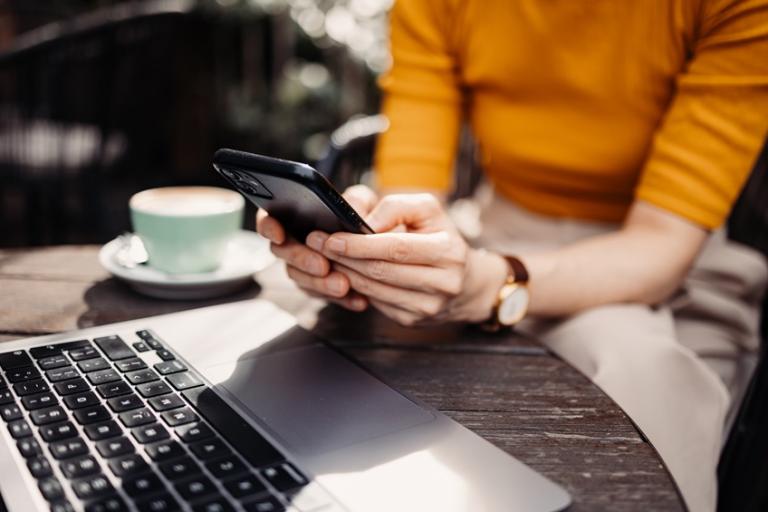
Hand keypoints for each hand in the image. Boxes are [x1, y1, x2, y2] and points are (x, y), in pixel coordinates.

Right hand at [256, 184, 377, 310]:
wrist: (376, 244)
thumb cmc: (363, 215)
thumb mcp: (363, 202)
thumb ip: (356, 201)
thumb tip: (350, 210)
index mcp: (294, 217)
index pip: (269, 219)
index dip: (269, 227)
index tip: (279, 234)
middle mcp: (293, 244)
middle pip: (283, 253)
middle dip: (301, 259)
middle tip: (322, 266)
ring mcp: (303, 268)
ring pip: (301, 278)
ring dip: (320, 284)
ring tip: (343, 285)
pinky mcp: (319, 288)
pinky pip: (324, 296)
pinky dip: (342, 300)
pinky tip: (359, 300)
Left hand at [306, 193, 508, 325]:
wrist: (466, 282)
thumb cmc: (441, 238)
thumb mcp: (427, 211)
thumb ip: (396, 207)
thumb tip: (365, 222)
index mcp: (448, 252)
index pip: (395, 248)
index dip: (360, 244)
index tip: (331, 237)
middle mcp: (442, 283)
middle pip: (381, 270)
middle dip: (344, 257)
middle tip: (317, 244)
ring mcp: (427, 306)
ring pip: (374, 289)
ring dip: (345, 273)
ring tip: (326, 257)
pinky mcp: (413, 320)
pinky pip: (376, 302)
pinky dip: (355, 288)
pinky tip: (345, 274)